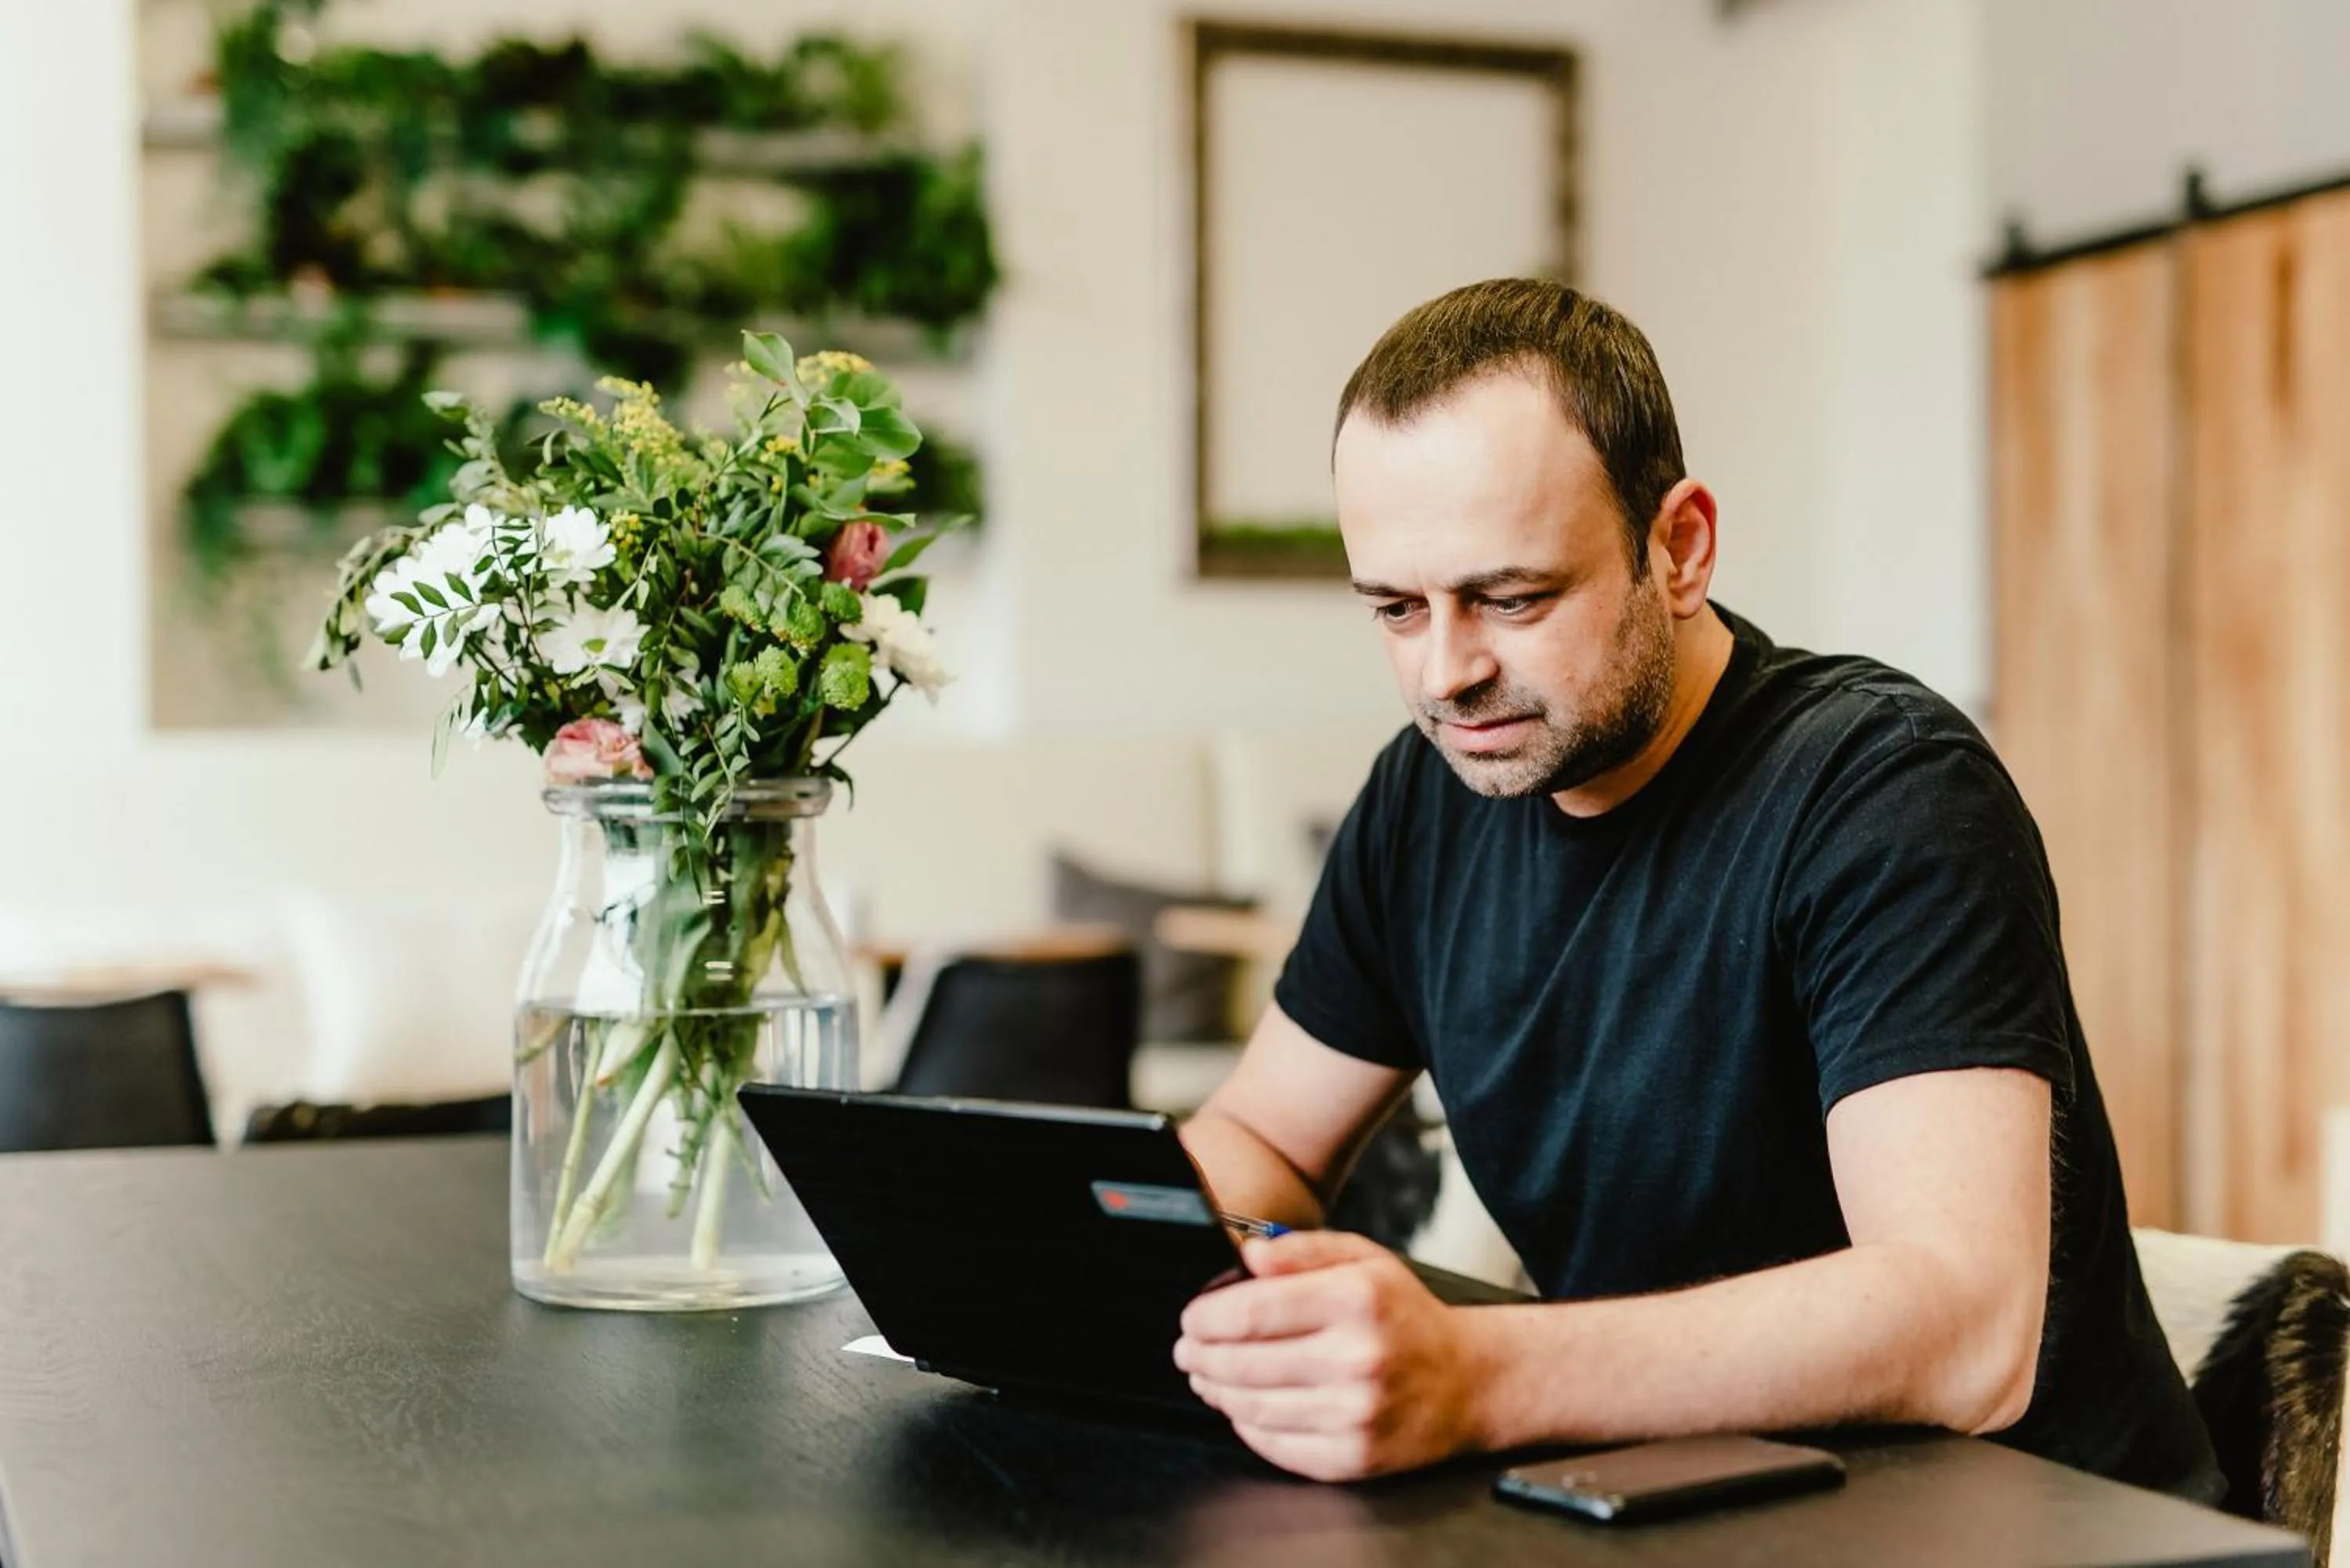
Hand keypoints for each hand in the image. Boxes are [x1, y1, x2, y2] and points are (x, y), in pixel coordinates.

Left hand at [1174, 1230, 1493, 1480]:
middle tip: (1188, 1349)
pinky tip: (1241, 1407)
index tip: (1192, 1318)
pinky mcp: (1353, 1459)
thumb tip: (1247, 1254)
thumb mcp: (1363, 1260)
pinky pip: (1276, 1445)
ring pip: (1253, 1407)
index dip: (1207, 1317)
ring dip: (1217, 1391)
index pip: (1252, 1311)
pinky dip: (1247, 1426)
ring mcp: (1355, 1415)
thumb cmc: (1405, 1316)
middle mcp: (1357, 1358)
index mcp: (1356, 1300)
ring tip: (1206, 1376)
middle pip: (1244, 1362)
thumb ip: (1300, 1250)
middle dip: (1202, 1355)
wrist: (1467, 1384)